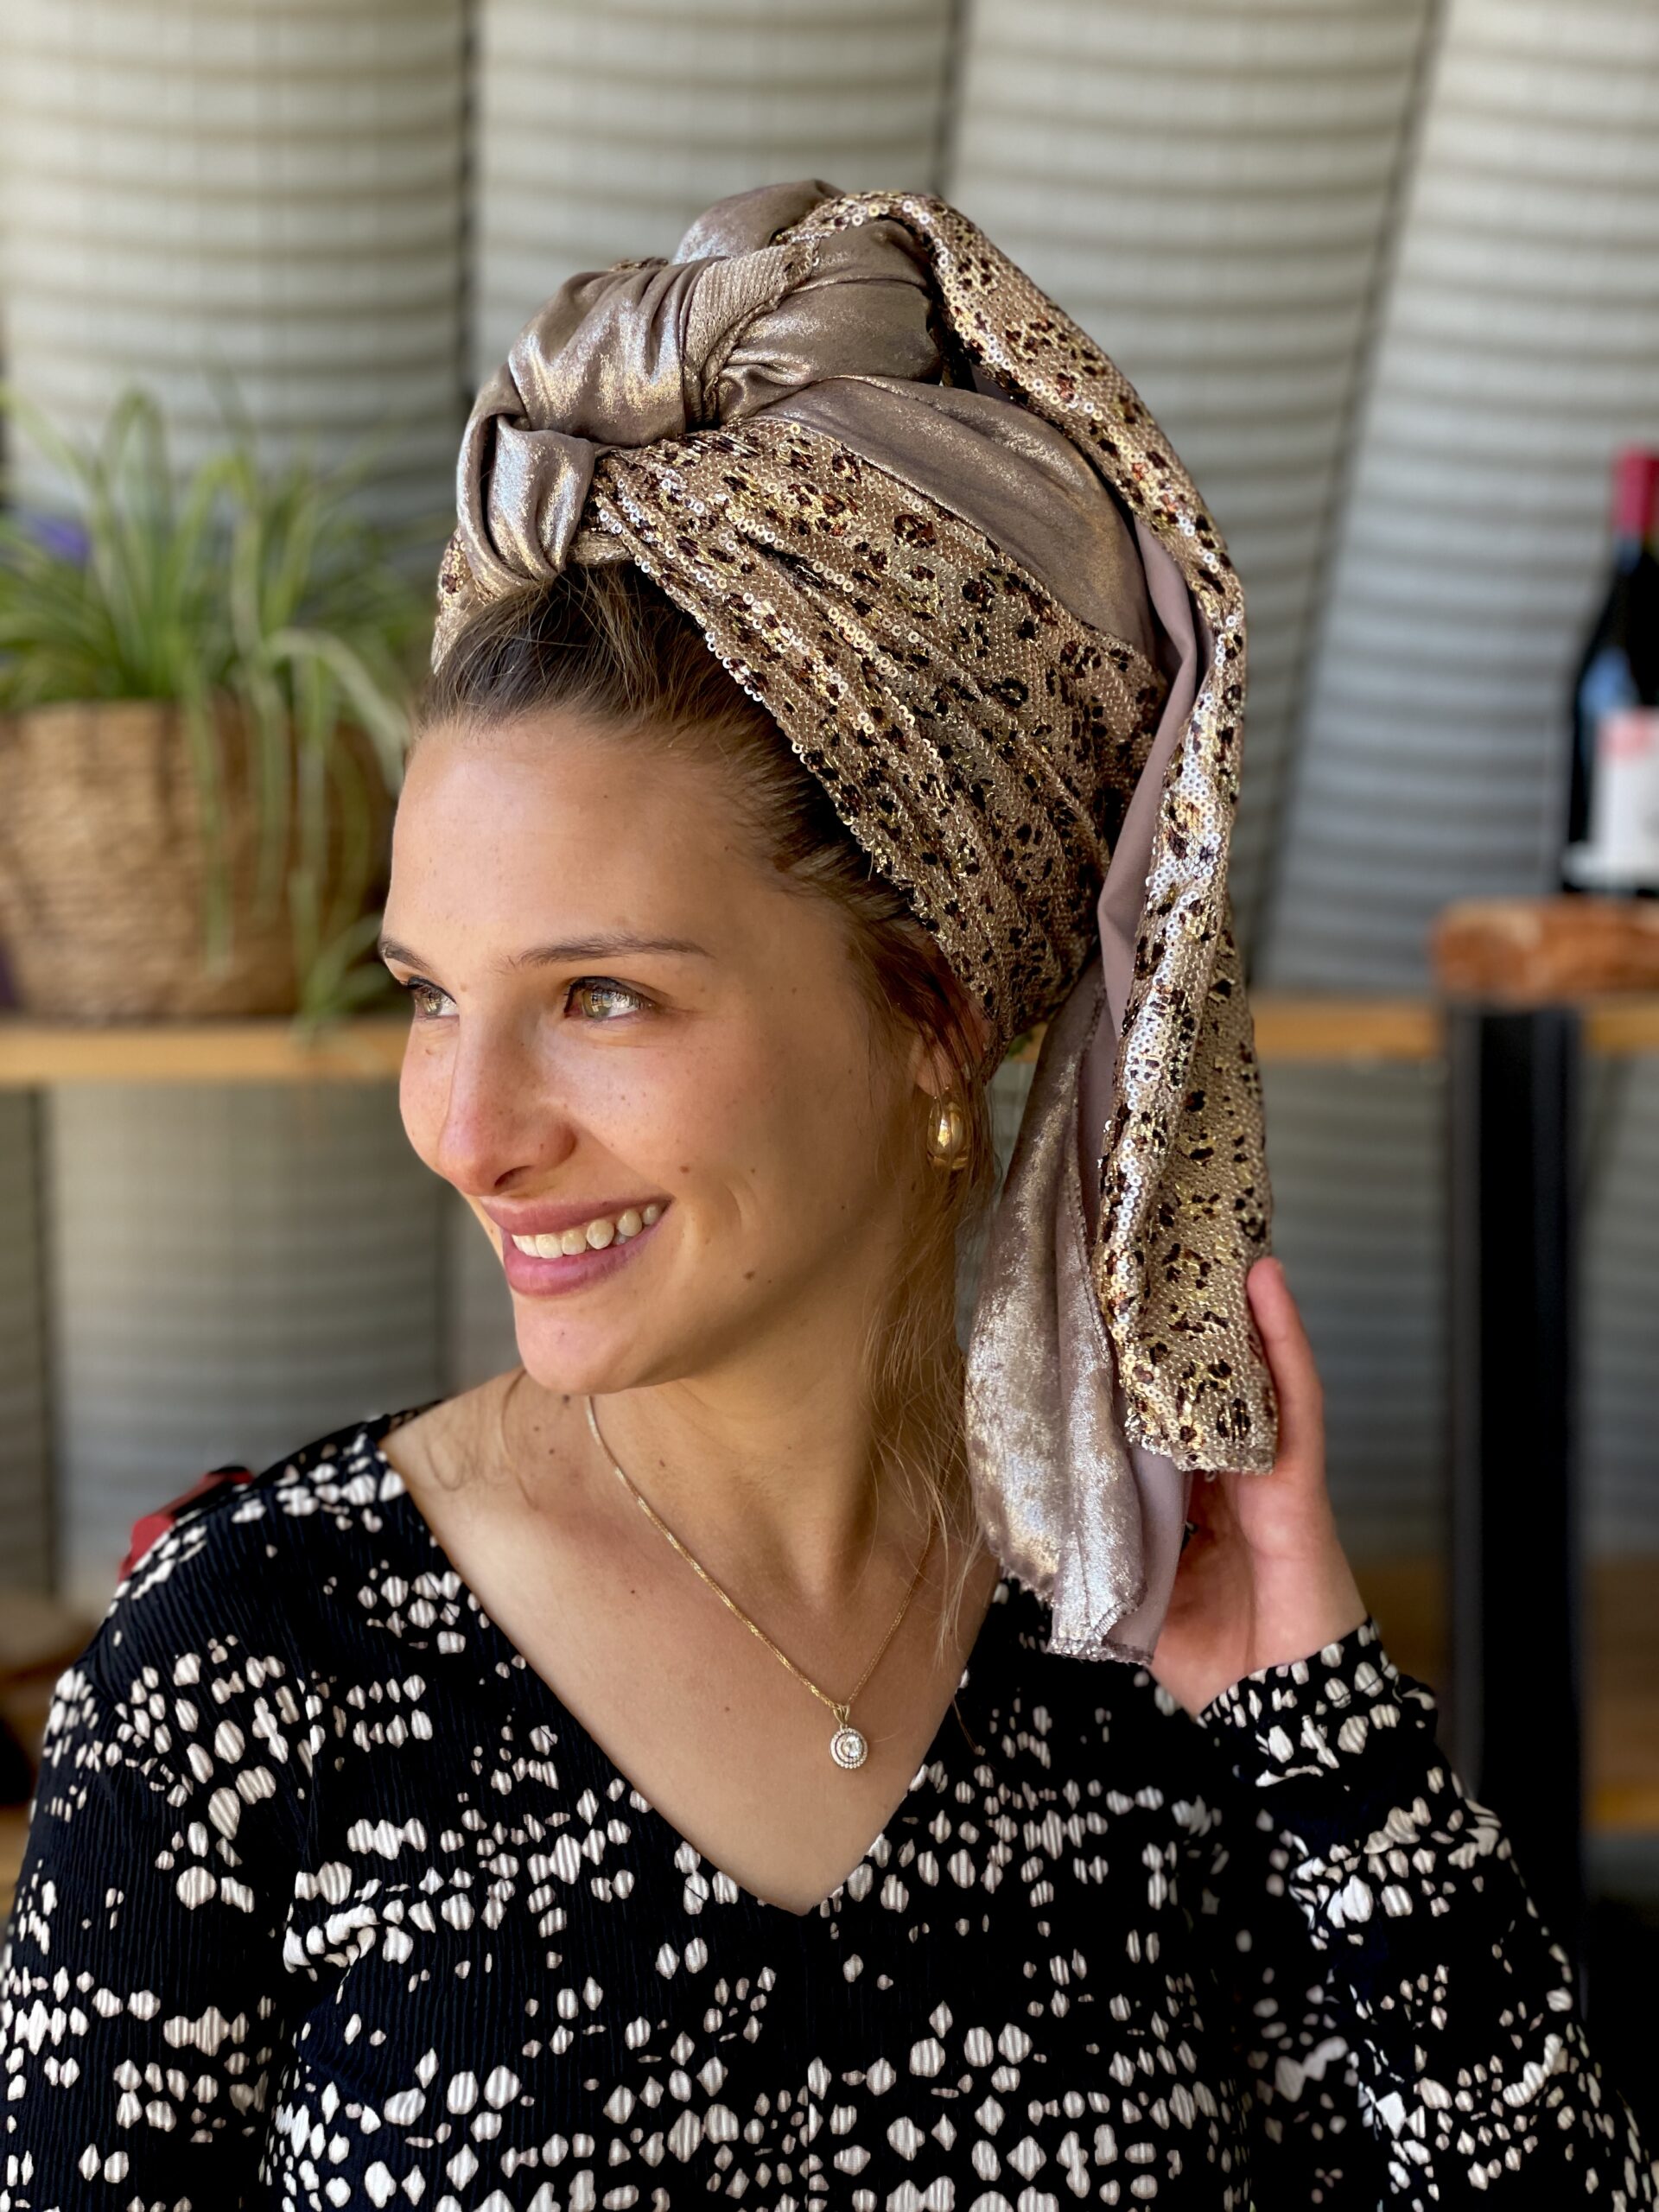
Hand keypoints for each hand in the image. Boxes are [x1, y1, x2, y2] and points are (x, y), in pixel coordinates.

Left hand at [1148, 1255, 1368, 1719]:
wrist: (1287, 1715)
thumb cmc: (1221, 1664)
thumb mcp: (1139, 1602)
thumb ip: (1104, 1558)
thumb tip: (1042, 1524)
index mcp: (1194, 1501)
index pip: (1162, 1420)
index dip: (1138, 1371)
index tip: (1103, 1317)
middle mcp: (1231, 1476)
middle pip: (1207, 1385)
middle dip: (1183, 1324)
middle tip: (1147, 1253)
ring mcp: (1270, 1472)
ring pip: (1251, 1374)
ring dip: (1233, 1308)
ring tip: (1209, 1238)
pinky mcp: (1299, 1481)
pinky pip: (1294, 1400)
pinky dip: (1284, 1342)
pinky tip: (1267, 1287)